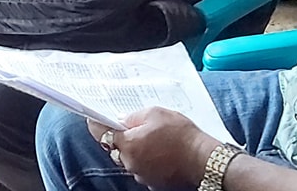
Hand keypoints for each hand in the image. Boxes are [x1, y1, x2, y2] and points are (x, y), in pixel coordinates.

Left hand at [89, 107, 219, 188]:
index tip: (93, 117)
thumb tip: (122, 121)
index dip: (96, 123)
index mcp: (127, 144)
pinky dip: (148, 160)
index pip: (100, 133)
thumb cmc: (182, 135)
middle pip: (115, 148)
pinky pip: (143, 168)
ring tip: (154, 139)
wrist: (204, 160)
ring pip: (130, 159)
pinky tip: (161, 152)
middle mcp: (130, 163)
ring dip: (136, 149)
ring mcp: (141, 175)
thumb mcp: (156, 114)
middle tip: (133, 126)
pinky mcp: (152, 182)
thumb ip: (133, 116)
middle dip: (121, 137)